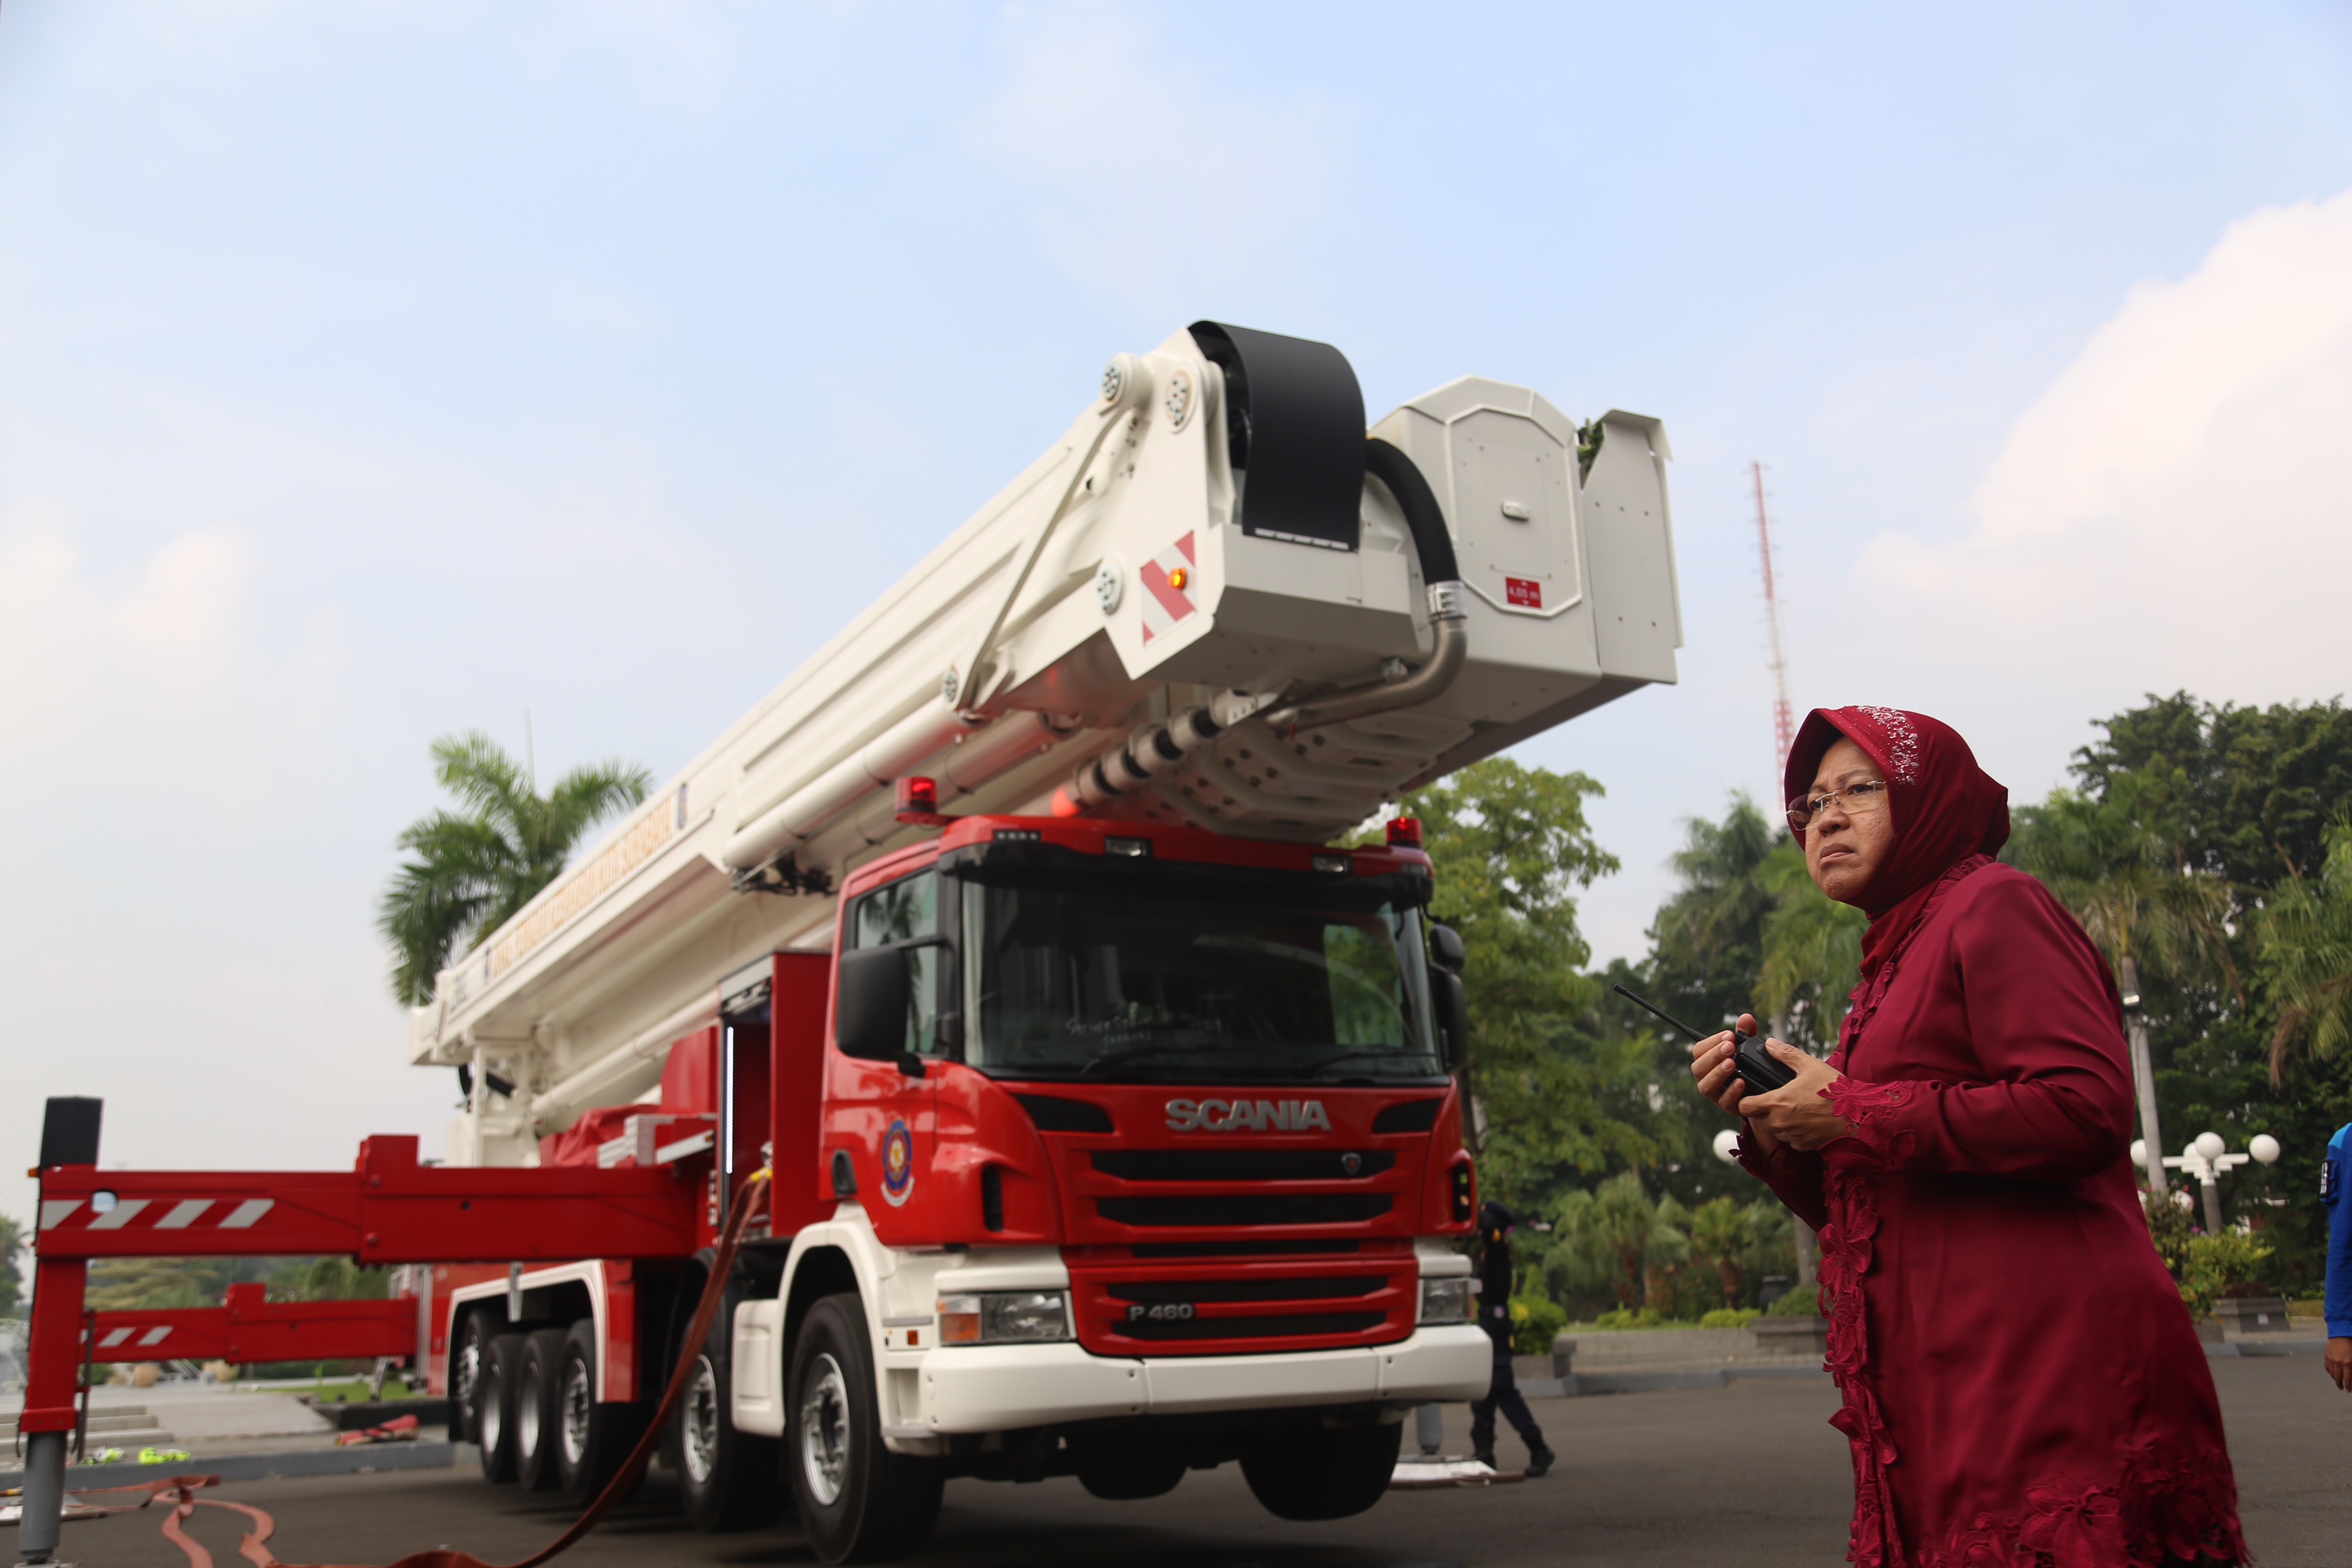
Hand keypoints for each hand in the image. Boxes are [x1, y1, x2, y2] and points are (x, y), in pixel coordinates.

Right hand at [1690, 1013, 1779, 1155]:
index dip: (1712, 1042)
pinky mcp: (1729, 1108)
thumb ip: (1746, 1033)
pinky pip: (1724, 1102)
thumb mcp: (1749, 1048)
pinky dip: (1732, 1091)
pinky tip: (1742, 1081)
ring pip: (1705, 1087)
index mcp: (1708, 1062)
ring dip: (1718, 1074)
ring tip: (1732, 1063)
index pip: (1699, 1050)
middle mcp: (1708, 1078)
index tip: (1729, 1035)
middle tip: (1730, 1047)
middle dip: (1713, 1056)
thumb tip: (1746, 1018)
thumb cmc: (1751, 1066)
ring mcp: (1717, 1095)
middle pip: (1698, 1068)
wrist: (1764, 1093)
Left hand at [1736, 1040, 1849, 1151]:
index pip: (1744, 1106)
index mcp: (1777, 1102)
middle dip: (1761, 1110)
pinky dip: (1792, 1132)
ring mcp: (1792, 1136)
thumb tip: (1770, 1043)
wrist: (1860, 1118)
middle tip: (1775, 1098)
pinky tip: (1805, 1120)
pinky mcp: (1803, 1146)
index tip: (1753, 1093)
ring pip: (1773, 1130)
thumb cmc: (1837, 1092)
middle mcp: (1780, 1123)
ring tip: (1792, 1107)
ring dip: (1777, 1121)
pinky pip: (1789, 1139)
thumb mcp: (1811, 1066)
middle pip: (1756, 1119)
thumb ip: (1787, 1054)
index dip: (1746, 1099)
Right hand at [2328, 1337, 2350, 1392]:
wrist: (2342, 1333)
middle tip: (2342, 1388)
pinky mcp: (2327, 1355)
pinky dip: (2330, 1371)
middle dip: (2340, 1384)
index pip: (2348, 1379)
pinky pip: (2327, 1367)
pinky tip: (2332, 1373)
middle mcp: (2339, 1362)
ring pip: (2332, 1373)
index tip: (2349, 1391)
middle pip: (2338, 1377)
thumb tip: (2351, 1376)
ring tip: (2337, 1381)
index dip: (2348, 1386)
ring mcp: (2331, 1359)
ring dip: (2335, 1378)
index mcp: (2348, 1363)